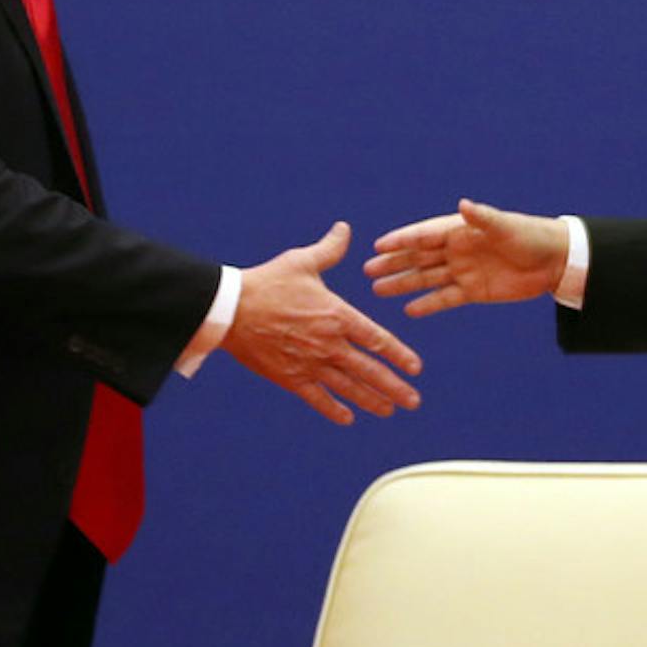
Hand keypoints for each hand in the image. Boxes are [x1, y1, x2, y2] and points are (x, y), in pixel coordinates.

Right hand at [223, 222, 422, 425]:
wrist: (231, 309)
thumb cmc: (268, 282)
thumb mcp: (302, 261)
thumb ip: (330, 249)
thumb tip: (345, 228)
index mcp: (337, 315)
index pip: (377, 339)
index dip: (399, 354)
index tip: (415, 367)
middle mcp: (329, 343)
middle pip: (369, 370)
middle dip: (394, 387)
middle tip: (413, 401)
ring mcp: (310, 363)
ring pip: (348, 388)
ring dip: (372, 401)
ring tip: (389, 410)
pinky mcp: (290, 377)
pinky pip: (317, 398)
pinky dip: (334, 410)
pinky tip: (348, 418)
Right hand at [364, 199, 568, 317]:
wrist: (553, 261)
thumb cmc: (529, 235)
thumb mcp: (505, 226)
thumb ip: (482, 218)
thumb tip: (464, 204)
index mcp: (459, 230)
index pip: (424, 235)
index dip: (401, 240)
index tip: (378, 245)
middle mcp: (456, 250)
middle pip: (418, 257)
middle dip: (393, 263)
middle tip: (367, 270)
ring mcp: (462, 271)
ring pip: (426, 279)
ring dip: (402, 284)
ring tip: (377, 290)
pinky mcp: (472, 292)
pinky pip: (444, 299)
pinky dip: (427, 305)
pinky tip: (408, 311)